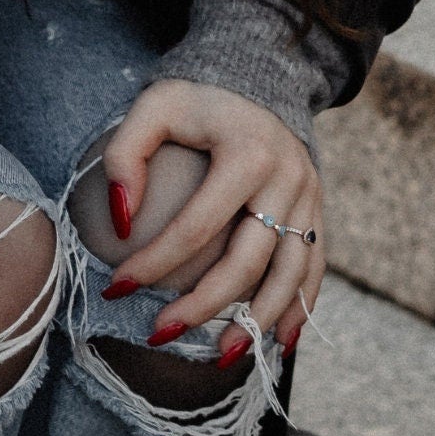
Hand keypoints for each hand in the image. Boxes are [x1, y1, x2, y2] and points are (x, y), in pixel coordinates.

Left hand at [101, 79, 324, 354]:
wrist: (265, 78)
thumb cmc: (201, 99)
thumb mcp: (156, 105)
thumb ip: (127, 154)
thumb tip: (122, 220)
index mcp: (248, 153)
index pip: (196, 226)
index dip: (154, 263)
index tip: (117, 287)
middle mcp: (288, 180)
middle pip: (247, 261)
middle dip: (204, 306)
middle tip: (161, 334)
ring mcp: (309, 200)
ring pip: (289, 275)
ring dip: (256, 322)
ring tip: (221, 356)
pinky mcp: (318, 214)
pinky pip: (314, 270)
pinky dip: (299, 309)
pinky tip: (278, 344)